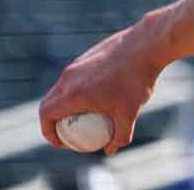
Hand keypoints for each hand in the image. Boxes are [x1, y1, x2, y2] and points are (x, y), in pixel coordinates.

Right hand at [39, 25, 162, 155]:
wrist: (147, 45)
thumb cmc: (138, 79)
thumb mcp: (130, 112)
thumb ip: (120, 135)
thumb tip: (111, 150)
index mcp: (73, 93)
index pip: (46, 115)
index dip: (48, 131)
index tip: (60, 141)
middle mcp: (69, 77)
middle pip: (49, 102)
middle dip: (52, 120)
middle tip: (67, 131)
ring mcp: (77, 64)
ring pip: (61, 87)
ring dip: (64, 103)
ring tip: (81, 114)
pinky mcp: (87, 55)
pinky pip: (74, 76)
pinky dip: (77, 89)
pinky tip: (98, 94)